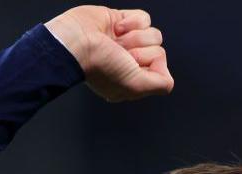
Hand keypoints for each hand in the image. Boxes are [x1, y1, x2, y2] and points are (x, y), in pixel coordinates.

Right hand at [45, 6, 172, 101]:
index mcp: (134, 81)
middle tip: (119, 54)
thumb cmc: (101, 67)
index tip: (130, 67)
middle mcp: (131, 63)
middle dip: (140, 51)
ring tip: (115, 42)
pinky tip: (115, 29)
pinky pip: (144, 18)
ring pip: (153, 34)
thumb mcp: (136, 86)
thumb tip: (165, 68)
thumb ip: (161, 84)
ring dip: (134, 37)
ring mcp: (127, 42)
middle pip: (158, 51)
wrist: (76, 42)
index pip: (162, 71)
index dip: (149, 65)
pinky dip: (131, 22)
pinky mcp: (122, 22)